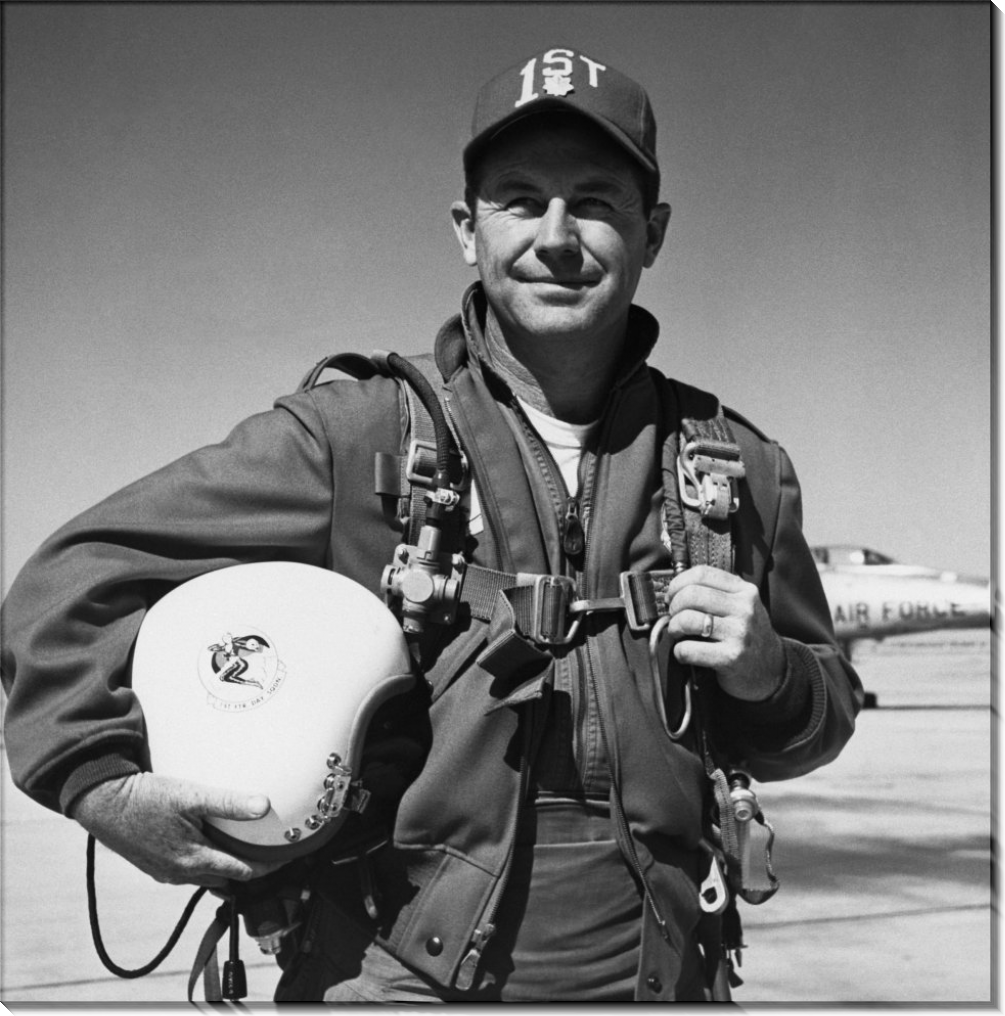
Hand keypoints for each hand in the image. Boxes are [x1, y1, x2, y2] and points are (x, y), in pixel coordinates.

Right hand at [71, 772, 284, 887]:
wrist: (104, 803)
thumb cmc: (147, 798)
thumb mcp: (192, 795)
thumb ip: (229, 803)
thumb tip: (264, 806)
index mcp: (195, 860)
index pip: (244, 872)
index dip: (268, 866)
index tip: (285, 857)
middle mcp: (182, 873)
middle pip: (227, 879)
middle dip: (249, 870)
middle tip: (268, 853)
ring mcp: (166, 873)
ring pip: (207, 878)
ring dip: (225, 868)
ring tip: (243, 851)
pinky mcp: (155, 867)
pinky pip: (188, 873)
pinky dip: (205, 864)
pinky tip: (208, 847)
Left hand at [664, 565, 784, 700]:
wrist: (773, 670)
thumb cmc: (748, 635)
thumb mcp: (742, 606)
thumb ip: (717, 593)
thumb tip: (675, 590)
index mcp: (745, 591)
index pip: (702, 573)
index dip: (678, 583)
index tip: (671, 596)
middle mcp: (745, 609)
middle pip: (692, 595)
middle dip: (674, 607)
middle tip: (674, 617)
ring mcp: (740, 633)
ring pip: (688, 619)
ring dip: (674, 628)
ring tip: (678, 634)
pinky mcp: (731, 657)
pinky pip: (689, 649)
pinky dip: (679, 651)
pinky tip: (684, 653)